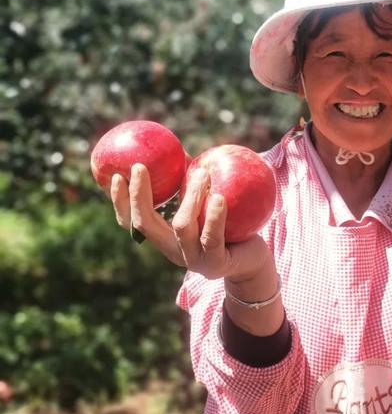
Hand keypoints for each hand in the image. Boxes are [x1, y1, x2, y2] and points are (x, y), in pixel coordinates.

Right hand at [110, 164, 271, 281]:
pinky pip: (212, 237)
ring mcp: (193, 259)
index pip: (131, 222)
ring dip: (190, 196)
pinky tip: (219, 197)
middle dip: (138, 195)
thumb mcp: (207, 203)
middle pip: (145, 224)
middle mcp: (173, 250)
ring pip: (181, 226)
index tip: (116, 175)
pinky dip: (214, 216)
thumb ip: (191, 183)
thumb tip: (179, 149)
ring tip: (202, 173)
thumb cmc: (229, 226)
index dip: (120, 201)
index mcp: (165, 237)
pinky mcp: (216, 263)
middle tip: (140, 167)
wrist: (253, 261)